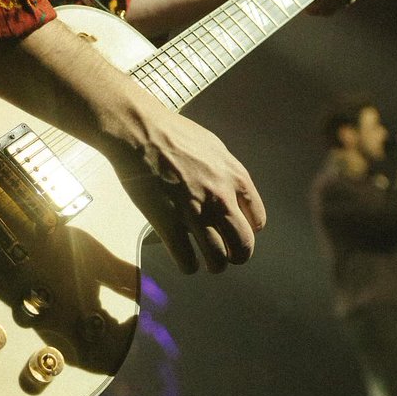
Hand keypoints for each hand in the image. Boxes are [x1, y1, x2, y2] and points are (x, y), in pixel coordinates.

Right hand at [110, 104, 266, 275]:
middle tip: (226, 255)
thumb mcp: (212, 145)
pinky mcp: (169, 224)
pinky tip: (184, 261)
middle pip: (243, 246)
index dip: (247, 230)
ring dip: (213, 265)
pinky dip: (188, 266)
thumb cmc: (170, 132)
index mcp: (235, 177)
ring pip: (217, 259)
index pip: (258, 220)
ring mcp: (195, 214)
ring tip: (205, 262)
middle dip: (236, 255)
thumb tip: (229, 188)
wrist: (138, 130)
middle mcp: (221, 199)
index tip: (235, 231)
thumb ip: (225, 170)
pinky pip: (187, 261)